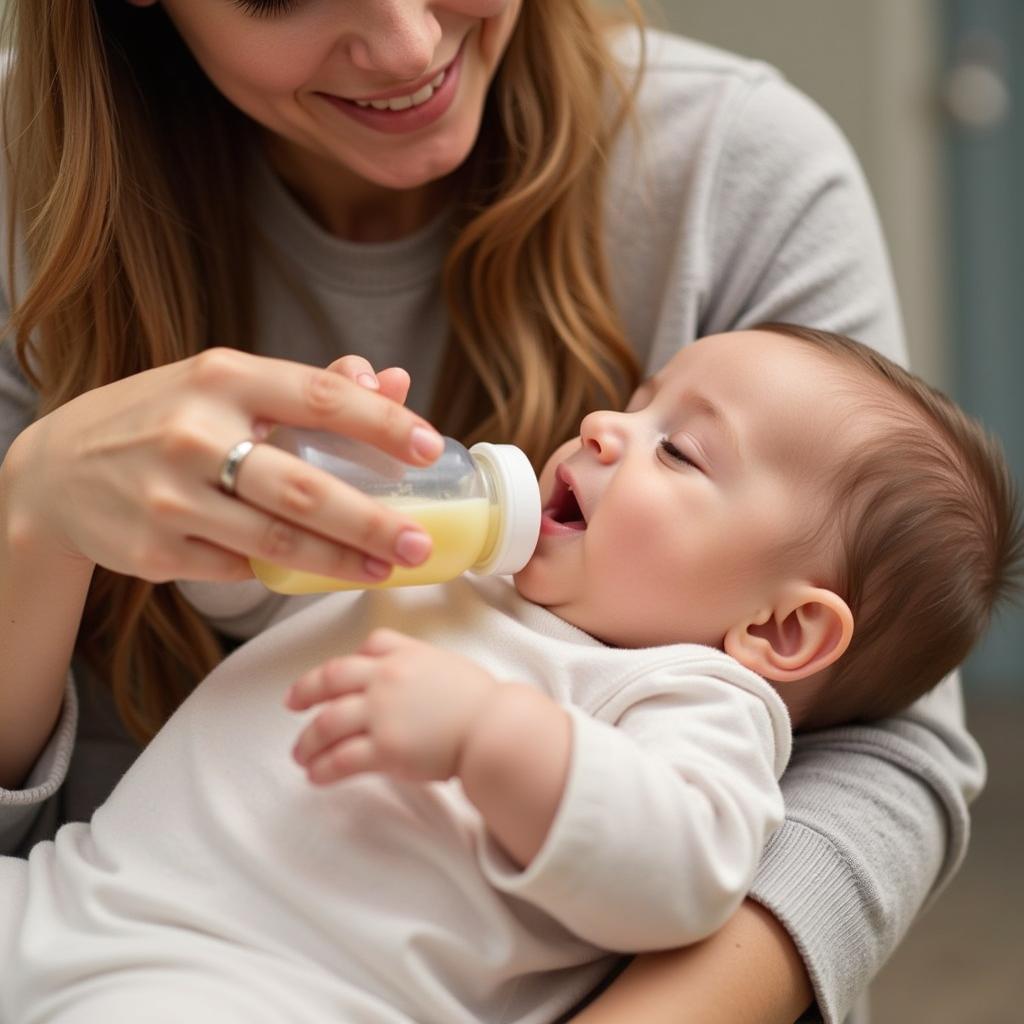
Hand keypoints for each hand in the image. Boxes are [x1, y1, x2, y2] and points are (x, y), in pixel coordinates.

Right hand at [3, 350, 439, 584]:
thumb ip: (311, 387)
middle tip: (419, 543)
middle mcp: (194, 434)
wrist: (56, 470)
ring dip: (339, 561)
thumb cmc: (163, 419)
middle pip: (304, 488)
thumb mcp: (225, 385)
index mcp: (223, 379)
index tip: (430, 448)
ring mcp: (170, 497)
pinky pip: (239, 568)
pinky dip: (281, 572)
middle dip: (371, 521)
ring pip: (276, 540)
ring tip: (384, 569)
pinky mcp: (155, 550)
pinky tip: (314, 572)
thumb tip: (392, 381)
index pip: (320, 397)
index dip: (381, 424)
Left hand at [287, 628, 500, 783]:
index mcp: (400, 657)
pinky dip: (323, 769)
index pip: (358, 653)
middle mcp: (384, 680)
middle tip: (290, 707)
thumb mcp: (443, 662)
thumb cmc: (477, 700)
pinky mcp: (385, 749)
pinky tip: (315, 777)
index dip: (332, 669)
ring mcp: (381, 714)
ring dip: (307, 742)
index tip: (317, 684)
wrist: (494, 728)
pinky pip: (341, 759)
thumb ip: (412, 657)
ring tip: (300, 756)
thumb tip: (389, 659)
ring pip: (327, 725)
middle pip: (329, 682)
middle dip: (304, 694)